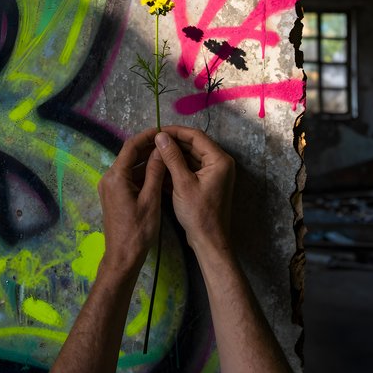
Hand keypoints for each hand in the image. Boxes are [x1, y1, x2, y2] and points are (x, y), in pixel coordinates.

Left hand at [97, 128, 165, 276]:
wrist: (123, 256)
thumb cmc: (138, 230)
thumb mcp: (151, 199)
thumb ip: (155, 172)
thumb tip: (160, 148)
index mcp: (116, 176)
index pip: (131, 146)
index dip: (147, 136)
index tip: (163, 130)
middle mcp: (109, 178)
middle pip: (129, 155)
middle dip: (149, 147)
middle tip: (170, 143)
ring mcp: (110, 187)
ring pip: (130, 166)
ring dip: (147, 161)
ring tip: (168, 156)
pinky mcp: (114, 195)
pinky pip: (129, 177)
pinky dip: (143, 174)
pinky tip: (159, 173)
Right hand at [154, 126, 234, 252]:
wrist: (209, 241)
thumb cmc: (198, 214)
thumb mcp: (182, 183)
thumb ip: (172, 157)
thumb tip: (161, 136)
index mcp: (219, 160)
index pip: (195, 136)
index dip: (175, 131)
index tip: (157, 131)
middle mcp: (219, 162)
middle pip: (193, 144)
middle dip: (173, 143)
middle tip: (152, 142)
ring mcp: (214, 172)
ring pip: (191, 156)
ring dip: (173, 155)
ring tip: (153, 153)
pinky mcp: (207, 182)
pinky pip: (191, 168)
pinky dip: (177, 166)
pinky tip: (160, 167)